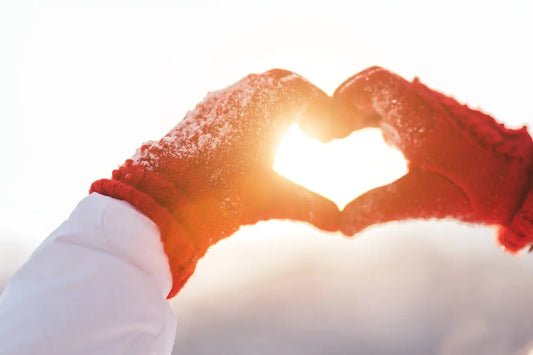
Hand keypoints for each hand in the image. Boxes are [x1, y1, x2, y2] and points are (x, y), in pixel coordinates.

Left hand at [91, 69, 339, 296]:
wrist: (164, 197)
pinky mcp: (200, 114)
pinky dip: (252, 111)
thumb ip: (309, 206)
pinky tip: (253, 141)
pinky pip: (234, 100)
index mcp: (264, 105)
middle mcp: (240, 94)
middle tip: (313, 129)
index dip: (323, 109)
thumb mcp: (271, 199)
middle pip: (281, 82)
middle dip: (302, 101)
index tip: (329, 134)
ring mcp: (217, 102)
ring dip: (276, 105)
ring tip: (287, 133)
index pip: (302, 90)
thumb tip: (339, 223)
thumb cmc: (219, 194)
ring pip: (255, 89)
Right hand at [334, 67, 532, 251]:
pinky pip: (387, 106)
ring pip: (377, 93)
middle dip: (342, 103)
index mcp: (420, 119)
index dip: (342, 100)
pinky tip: (355, 135)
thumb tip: (340, 226)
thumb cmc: (477, 191)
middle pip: (369, 84)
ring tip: (335, 136)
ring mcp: (421, 110)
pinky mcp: (423, 119)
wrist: (516, 180)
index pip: (372, 85)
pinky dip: (365, 115)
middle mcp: (419, 107)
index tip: (328, 133)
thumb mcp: (423, 202)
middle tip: (326, 134)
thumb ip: (378, 209)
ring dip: (352, 108)